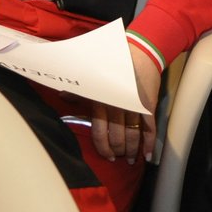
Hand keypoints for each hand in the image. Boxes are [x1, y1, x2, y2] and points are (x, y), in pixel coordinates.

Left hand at [89, 46, 160, 163]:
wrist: (140, 53)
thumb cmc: (115, 65)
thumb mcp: (94, 78)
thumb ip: (78, 91)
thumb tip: (61, 95)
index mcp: (102, 103)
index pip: (100, 134)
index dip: (103, 148)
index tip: (107, 156)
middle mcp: (118, 108)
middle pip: (117, 138)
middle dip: (118, 151)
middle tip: (119, 157)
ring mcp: (134, 108)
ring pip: (133, 136)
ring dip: (132, 150)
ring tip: (132, 159)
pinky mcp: (148, 106)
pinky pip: (150, 128)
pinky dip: (150, 143)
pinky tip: (148, 154)